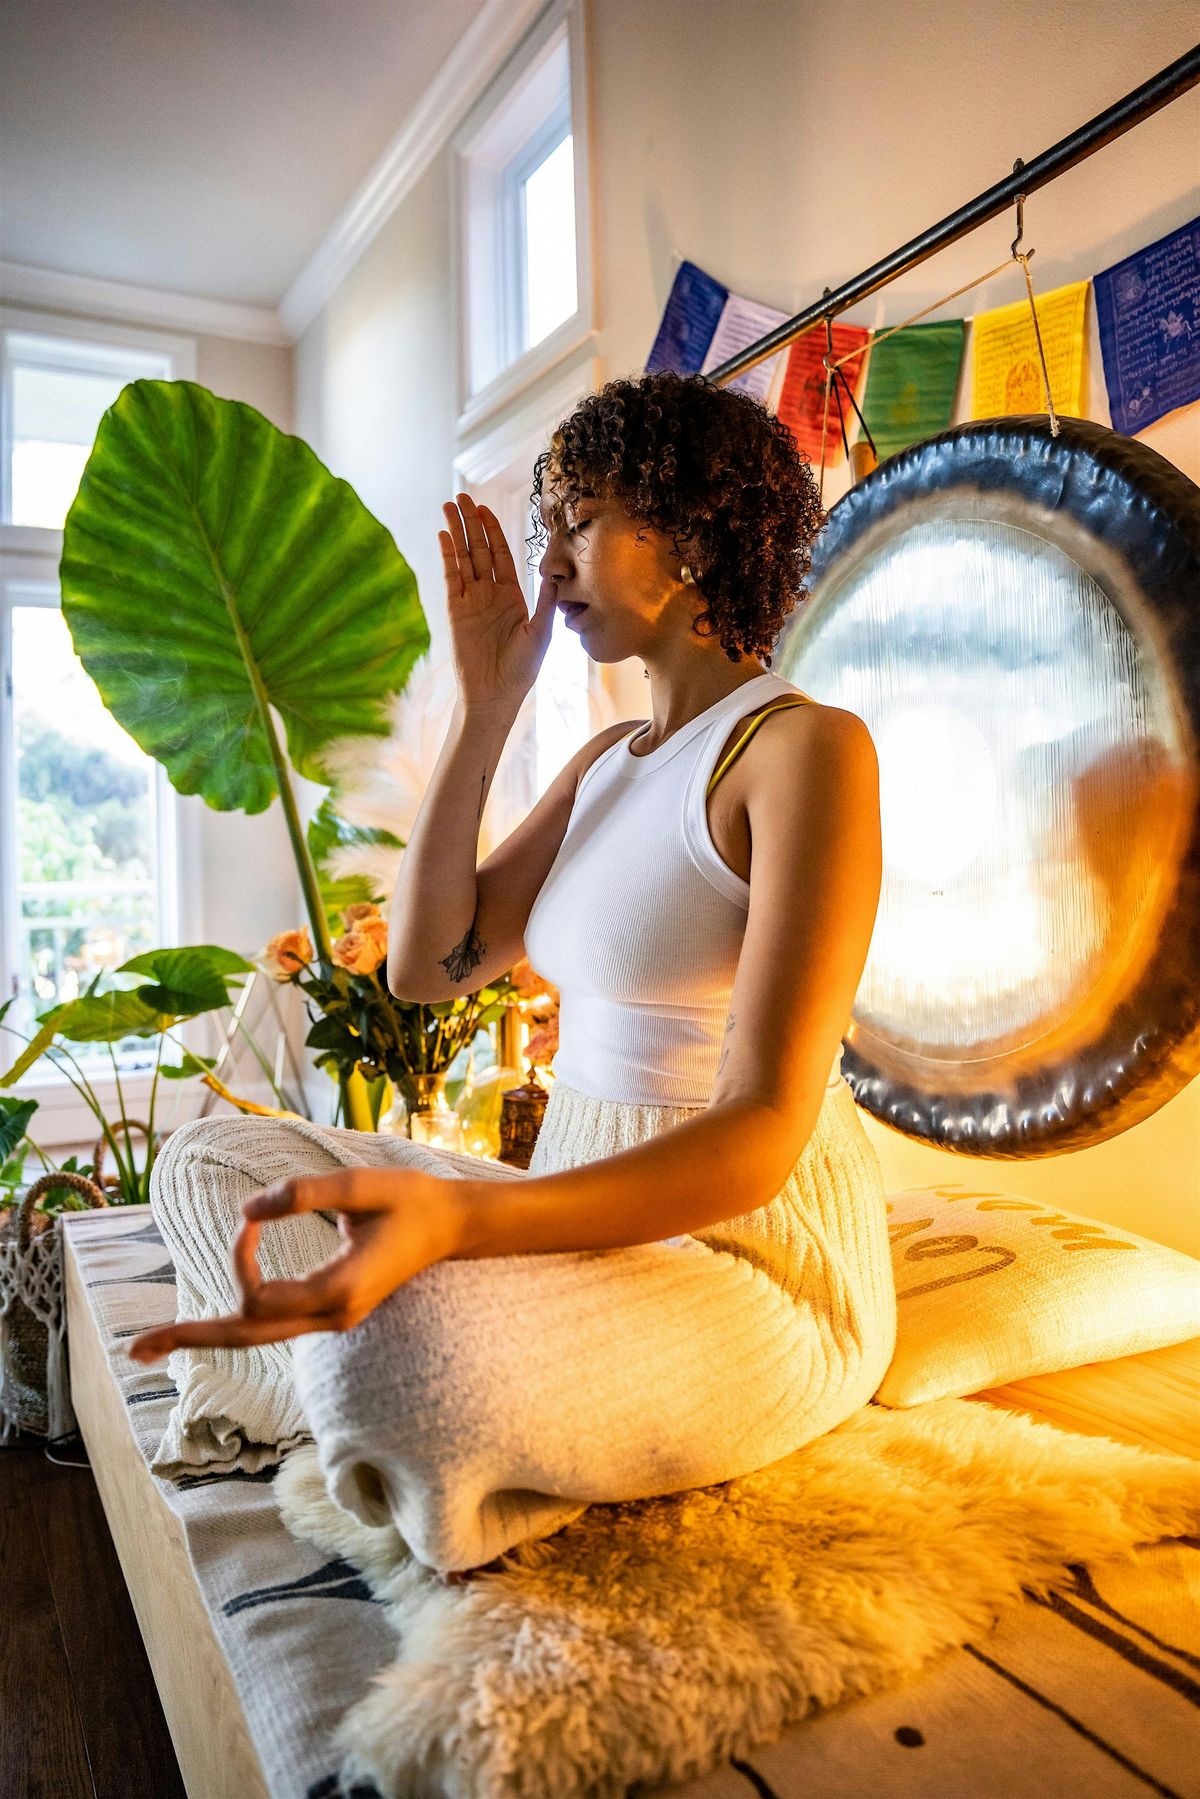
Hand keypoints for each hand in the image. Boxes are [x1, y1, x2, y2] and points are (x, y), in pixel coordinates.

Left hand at [127, 1166, 463, 1361]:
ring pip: (255, 1336)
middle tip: (133, 1349)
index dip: (241, 1253)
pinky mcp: (330, 1310)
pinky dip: (233, 1319)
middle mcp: (332, 1316)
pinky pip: (272, 1323)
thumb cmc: (410, 1201)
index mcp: (339, 1291)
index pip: (260, 1294)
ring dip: (204, 1334)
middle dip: (190, 1338)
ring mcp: (331, 1319)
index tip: (255, 1212)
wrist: (452, 1227)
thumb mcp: (362, 1185)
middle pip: (246, 1337)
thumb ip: (306, 1192)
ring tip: (149, 1344)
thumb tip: (249, 1206)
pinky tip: (196, 1327)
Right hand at [439, 493, 557, 713]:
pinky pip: (451, 578)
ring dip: (456, 532)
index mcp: (512, 597)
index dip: (493, 531)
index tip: (486, 508)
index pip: (501, 555)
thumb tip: (554, 572)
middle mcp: (490, 594)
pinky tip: (443, 536)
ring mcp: (471, 601)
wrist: (495, 695)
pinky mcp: (456, 611)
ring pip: (463, 558)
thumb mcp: (541, 633)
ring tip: (448, 506)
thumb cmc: (521, 670)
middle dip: (472, 523)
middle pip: (479, 550)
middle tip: (463, 497)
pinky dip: (447, 556)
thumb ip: (545, 601)